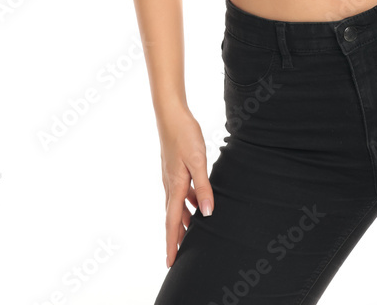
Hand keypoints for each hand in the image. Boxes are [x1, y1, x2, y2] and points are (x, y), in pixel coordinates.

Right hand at [157, 105, 214, 267]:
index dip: (172, 242)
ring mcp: (171, 176)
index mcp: (175, 186)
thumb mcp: (198, 161)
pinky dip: (186, 202)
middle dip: (175, 236)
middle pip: (172, 217)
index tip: (170, 262)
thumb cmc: (185, 135)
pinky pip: (180, 192)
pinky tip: (195, 202)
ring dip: (182, 220)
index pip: (172, 221)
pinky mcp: (174, 169)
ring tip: (190, 233)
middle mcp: (170, 184)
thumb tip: (206, 213)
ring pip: (176, 205)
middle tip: (179, 255)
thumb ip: (203, 188)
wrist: (172, 115)